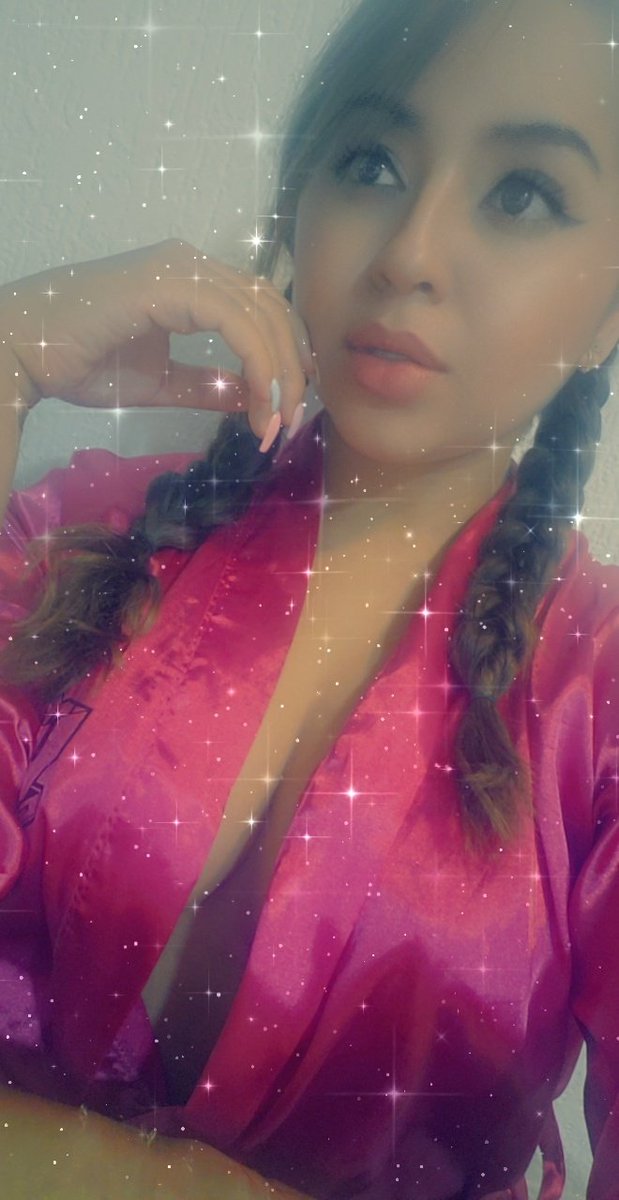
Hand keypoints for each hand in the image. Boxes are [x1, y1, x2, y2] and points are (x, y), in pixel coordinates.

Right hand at [0, 239, 314, 440]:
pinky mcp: (171, 284)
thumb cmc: (80, 362)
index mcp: (194, 281)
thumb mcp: (161, 382)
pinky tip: (260, 404)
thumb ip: (207, 386)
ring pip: (263, 316)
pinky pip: (238, 322)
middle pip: (274, 311)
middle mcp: (194, 264)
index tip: (285, 414)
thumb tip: (253, 398)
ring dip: (281, 375)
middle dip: (294, 371)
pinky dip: (259, 365)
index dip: (286, 360)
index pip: (264, 311)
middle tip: (291, 425)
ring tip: (276, 424)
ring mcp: (183, 268)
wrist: (24, 352)